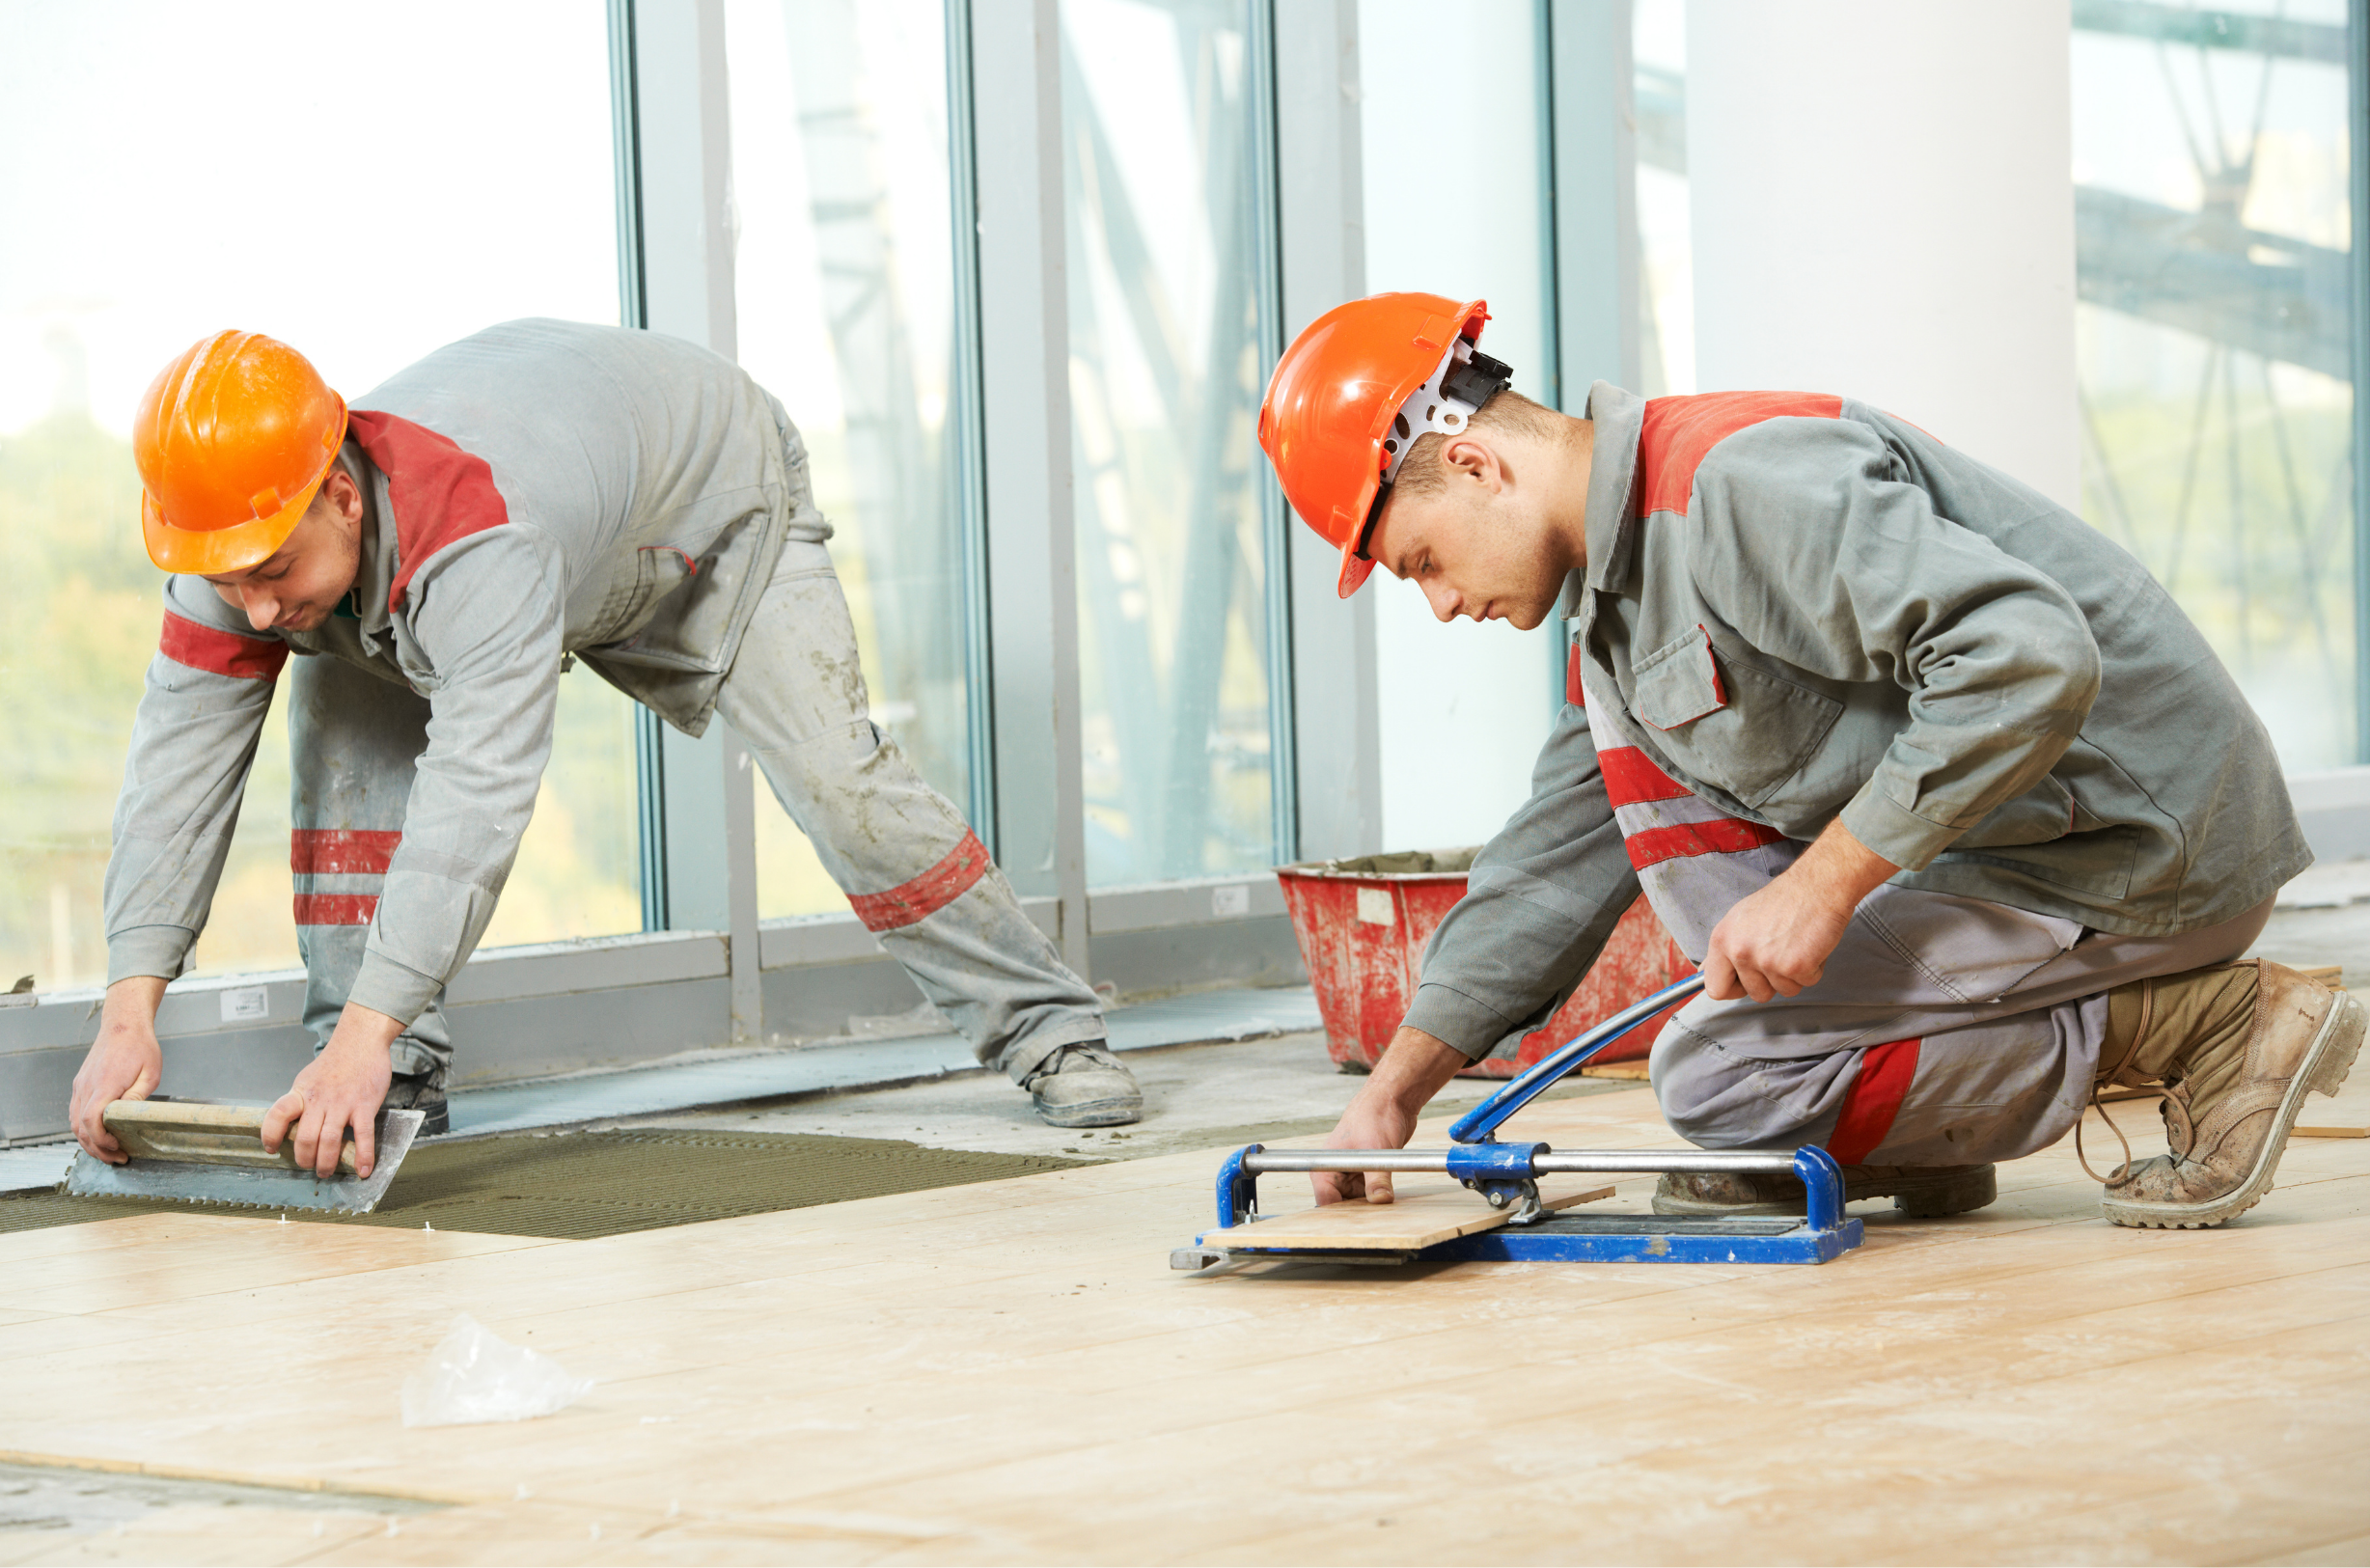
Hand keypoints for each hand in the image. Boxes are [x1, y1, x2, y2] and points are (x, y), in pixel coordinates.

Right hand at [70, 977, 168, 1163]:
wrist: (122, 1025)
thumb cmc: (140, 1047)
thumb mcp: (150, 1073)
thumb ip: (137, 1098)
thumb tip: (128, 1118)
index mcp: (104, 1084)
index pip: (92, 1120)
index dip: (101, 1139)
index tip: (117, 1147)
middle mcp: (86, 1087)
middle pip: (80, 1128)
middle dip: (97, 1148)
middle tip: (117, 1158)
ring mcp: (80, 1087)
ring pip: (74, 1123)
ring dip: (89, 1141)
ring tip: (109, 1152)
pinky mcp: (80, 1085)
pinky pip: (75, 1113)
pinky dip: (84, 1129)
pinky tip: (99, 1136)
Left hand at [262, 1003, 402, 1177]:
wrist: (360, 1040)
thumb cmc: (335, 1062)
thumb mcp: (307, 1078)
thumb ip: (300, 1101)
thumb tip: (292, 1124)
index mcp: (301, 1093)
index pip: (278, 1114)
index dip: (270, 1135)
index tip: (271, 1149)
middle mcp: (319, 1100)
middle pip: (305, 1137)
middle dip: (305, 1159)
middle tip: (309, 1166)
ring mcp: (342, 1103)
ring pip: (329, 1141)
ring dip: (326, 1163)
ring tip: (326, 1172)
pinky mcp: (364, 1105)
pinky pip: (363, 1136)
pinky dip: (364, 1156)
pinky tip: (364, 1170)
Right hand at [1312, 1026, 1470, 1205]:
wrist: (1393, 1098)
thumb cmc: (1374, 1115)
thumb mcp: (1376, 1150)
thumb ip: (1377, 1178)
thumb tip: (1380, 1200)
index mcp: (1325, 1166)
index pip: (1325, 1201)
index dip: (1339, 1215)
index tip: (1357, 1226)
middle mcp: (1335, 1171)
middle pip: (1342, 1205)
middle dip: (1358, 1213)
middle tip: (1375, 1220)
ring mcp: (1352, 1172)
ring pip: (1358, 1200)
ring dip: (1370, 1203)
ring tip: (1383, 1206)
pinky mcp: (1367, 1171)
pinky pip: (1371, 1191)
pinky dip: (1379, 1193)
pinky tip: (1389, 1194)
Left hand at [1703, 818, 1897, 1002]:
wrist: (1816, 885)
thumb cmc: (1783, 900)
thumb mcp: (1739, 920)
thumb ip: (1725, 949)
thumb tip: (1705, 974)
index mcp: (1722, 940)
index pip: (1715, 988)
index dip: (1734, 989)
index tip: (1747, 982)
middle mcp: (1739, 951)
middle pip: (1755, 994)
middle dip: (1772, 981)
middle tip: (1781, 953)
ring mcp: (1766, 961)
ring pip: (1784, 991)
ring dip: (1795, 974)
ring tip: (1796, 945)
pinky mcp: (1794, 966)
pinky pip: (1807, 983)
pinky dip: (1814, 969)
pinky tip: (1810, 945)